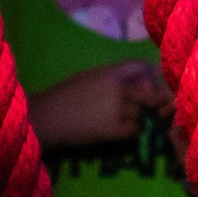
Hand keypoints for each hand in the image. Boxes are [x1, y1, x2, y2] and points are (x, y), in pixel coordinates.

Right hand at [33, 58, 169, 149]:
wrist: (48, 118)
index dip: (148, 74)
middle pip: (146, 93)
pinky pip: (134, 129)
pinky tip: (118, 129)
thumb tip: (132, 80)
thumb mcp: (87, 77)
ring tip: (120, 119)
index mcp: (110, 73)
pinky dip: (130, 130)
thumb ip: (110, 77)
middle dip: (145, 100)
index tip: (148, 83)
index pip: (140, 66)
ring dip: (135, 117)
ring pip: (140, 113)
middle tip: (140, 106)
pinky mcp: (113, 130)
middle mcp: (117, 89)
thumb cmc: (63, 95)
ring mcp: (117, 110)